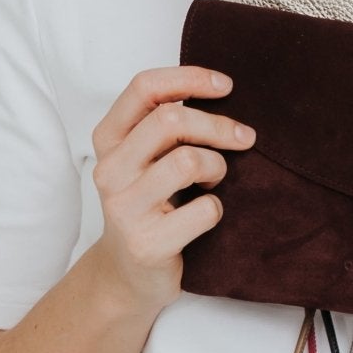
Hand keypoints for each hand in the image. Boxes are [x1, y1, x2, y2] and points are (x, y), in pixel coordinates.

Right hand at [86, 65, 255, 312]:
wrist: (127, 274)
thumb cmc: (149, 203)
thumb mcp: (145, 157)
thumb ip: (166, 125)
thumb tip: (220, 89)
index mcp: (108, 139)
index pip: (144, 88)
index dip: (190, 78)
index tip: (226, 86)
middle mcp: (109, 170)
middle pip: (171, 120)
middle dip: (218, 125)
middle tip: (244, 137)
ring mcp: (124, 208)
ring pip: (189, 161)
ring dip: (217, 167)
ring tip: (214, 180)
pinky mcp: (147, 243)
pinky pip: (205, 210)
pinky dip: (217, 208)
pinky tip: (206, 214)